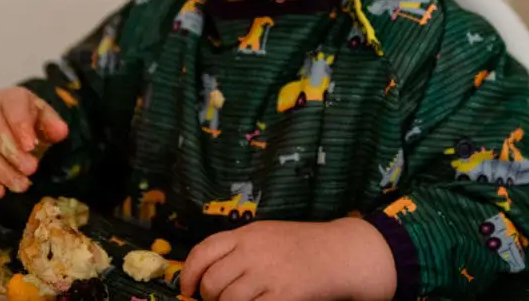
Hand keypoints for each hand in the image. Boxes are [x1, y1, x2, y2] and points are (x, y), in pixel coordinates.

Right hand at [0, 86, 67, 197]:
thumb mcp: (44, 117)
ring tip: (20, 185)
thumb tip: (61, 132)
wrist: (6, 121)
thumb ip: (52, 123)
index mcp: (9, 98)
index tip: (31, 146)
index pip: (12, 108)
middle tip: (31, 170)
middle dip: (12, 153)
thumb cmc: (27, 120)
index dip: (20, 126)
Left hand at [180, 218, 396, 300]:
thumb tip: (205, 274)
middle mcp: (253, 252)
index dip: (189, 274)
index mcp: (246, 234)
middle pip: (213, 282)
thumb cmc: (301, 246)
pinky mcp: (283, 296)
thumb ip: (239, 250)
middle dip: (209, 298)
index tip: (188, 288)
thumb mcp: (266, 235)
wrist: (340, 253)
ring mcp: (268, 274)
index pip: (204, 251)